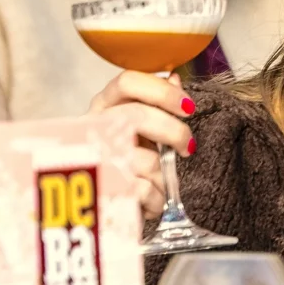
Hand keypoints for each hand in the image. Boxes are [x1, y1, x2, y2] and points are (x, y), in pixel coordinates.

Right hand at [89, 71, 194, 218]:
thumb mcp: (136, 127)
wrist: (101, 205)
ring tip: (162, 183)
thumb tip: (175, 79)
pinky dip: (156, 198)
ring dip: (164, 176)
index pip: (128, 82)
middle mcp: (95, 126)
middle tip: (187, 146)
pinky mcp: (105, 190)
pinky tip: (152, 199)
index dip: (162, 91)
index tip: (188, 106)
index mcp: (103, 105)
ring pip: (147, 160)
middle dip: (173, 131)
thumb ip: (154, 103)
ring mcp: (97, 158)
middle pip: (137, 116)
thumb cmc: (123, 159)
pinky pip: (144, 190)